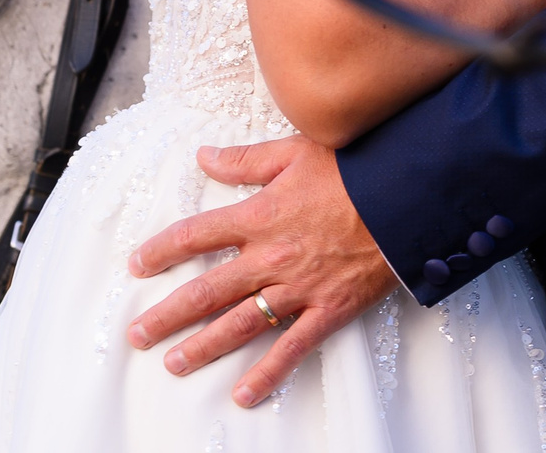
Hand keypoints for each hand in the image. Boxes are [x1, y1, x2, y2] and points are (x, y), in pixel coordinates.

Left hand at [125, 137, 397, 404]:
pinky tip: (243, 394)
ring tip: (173, 363)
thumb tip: (203, 156)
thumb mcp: (295, 151)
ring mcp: (298, 288)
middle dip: (167, 314)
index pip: (196, 235)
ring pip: (239, 324)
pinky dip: (267, 373)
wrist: (409, 196)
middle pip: (207, 290)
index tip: (136, 265)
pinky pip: (292, 347)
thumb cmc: (356, 169)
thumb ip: (246, 160)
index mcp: (260, 215)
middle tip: (138, 334)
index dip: (162, 251)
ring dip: (202, 346)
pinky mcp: (328, 310)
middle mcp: (270, 256)